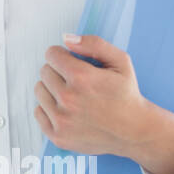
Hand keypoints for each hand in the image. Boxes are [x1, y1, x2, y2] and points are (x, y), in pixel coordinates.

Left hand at [33, 33, 153, 156]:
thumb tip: (66, 38)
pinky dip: (49, 109)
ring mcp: (62, 119)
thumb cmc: (126, 95)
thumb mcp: (120, 61)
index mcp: (81, 77)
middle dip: (58, 72)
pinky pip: (38, 111)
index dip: (63, 56)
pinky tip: (68, 110)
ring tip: (72, 96)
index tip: (72, 63)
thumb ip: (93, 44)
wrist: (134, 131)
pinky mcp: (57, 135)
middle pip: (44, 72)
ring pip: (39, 90)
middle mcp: (68, 99)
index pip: (51, 54)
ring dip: (52, 90)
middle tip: (76, 82)